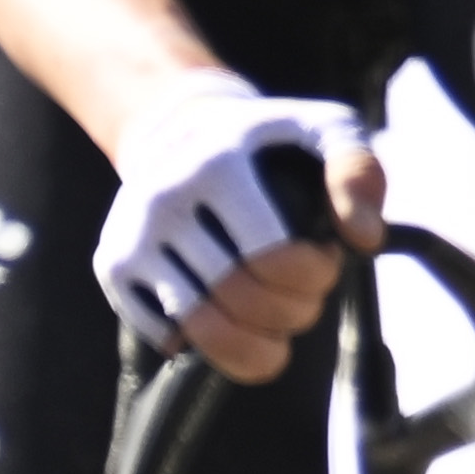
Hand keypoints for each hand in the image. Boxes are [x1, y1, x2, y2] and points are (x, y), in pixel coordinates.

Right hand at [91, 72, 380, 383]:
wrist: (176, 127)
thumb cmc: (268, 142)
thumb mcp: (324, 131)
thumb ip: (358, 172)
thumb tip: (362, 240)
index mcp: (218, 162)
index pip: (274, 258)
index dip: (315, 275)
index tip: (324, 259)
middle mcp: (164, 197)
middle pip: (241, 297)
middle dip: (292, 312)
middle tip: (304, 297)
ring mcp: (131, 235)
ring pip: (202, 329)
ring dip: (256, 341)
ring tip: (276, 323)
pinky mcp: (112, 265)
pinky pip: (164, 336)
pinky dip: (209, 346)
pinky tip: (232, 318)